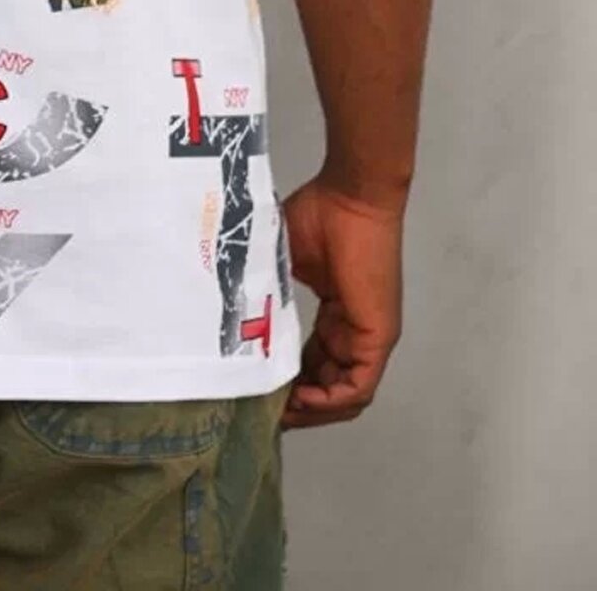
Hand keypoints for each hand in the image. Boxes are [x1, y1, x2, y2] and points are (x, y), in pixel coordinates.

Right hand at [281, 175, 403, 428]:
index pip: (312, 362)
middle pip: (328, 386)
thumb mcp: (282, 258)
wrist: (351, 196)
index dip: (287, 380)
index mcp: (336, 314)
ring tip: (278, 412)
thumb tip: (229, 307)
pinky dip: (330, 401)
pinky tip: (301, 400)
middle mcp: (353, 332)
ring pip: (344, 394)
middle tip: (262, 411)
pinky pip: (357, 386)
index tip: (256, 387)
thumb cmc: (318, 214)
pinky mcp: (378, 337)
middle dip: (297, 405)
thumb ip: (265, 286)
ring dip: (312, 409)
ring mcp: (369, 337)